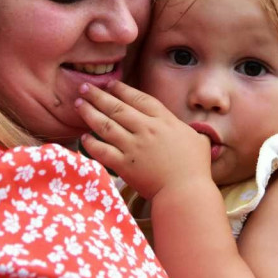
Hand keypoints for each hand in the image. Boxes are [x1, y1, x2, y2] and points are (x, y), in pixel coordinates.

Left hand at [75, 81, 211, 198]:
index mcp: (164, 120)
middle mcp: (146, 129)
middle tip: (85, 88)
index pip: (139, 99)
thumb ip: (189, 130)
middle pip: (117, 108)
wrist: (185, 192)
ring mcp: (133, 147)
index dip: (122, 89)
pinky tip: (83, 137)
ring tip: (79, 104)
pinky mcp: (124, 165)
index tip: (110, 84)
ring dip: (90, 113)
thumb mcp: (198, 140)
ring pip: (105, 125)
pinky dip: (91, 144)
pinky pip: (102, 151)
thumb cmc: (195, 167)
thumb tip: (189, 128)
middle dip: (99, 95)